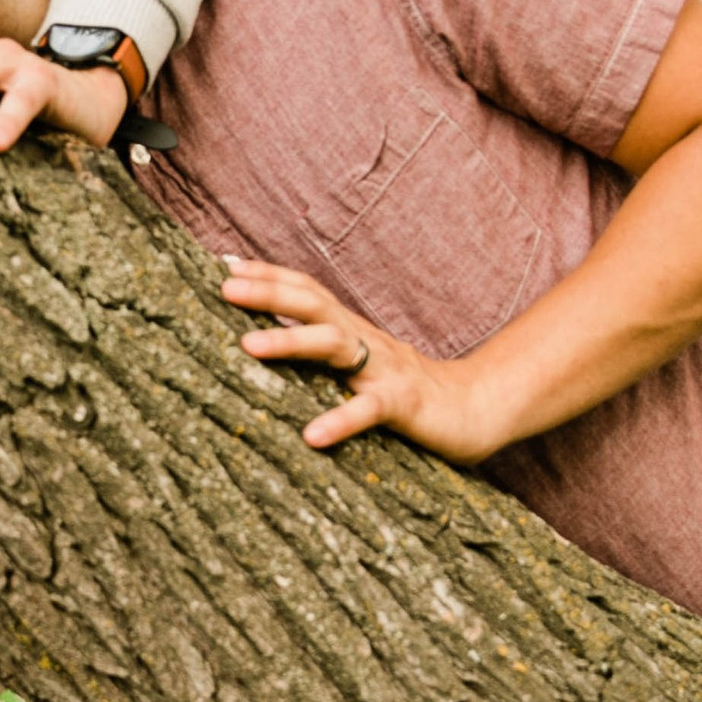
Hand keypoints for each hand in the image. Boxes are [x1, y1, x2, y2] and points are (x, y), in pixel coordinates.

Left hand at [222, 260, 502, 460]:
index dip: (270, 276)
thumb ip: (324, 353)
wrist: (476, 410)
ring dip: (290, 340)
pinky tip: (312, 436)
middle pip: (315, 305)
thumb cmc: (406, 391)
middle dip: (269, 292)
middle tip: (225, 288)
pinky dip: (340, 420)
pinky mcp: (404, 404)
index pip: (308, 292)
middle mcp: (365, 341)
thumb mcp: (360, 366)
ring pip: (335, 345)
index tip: (227, 265)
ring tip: (248, 345)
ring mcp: (385, 370)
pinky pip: (369, 410)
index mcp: (352, 331)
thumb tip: (268, 344)